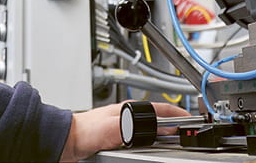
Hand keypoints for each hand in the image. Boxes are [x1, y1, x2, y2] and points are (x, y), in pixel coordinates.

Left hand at [59, 100, 190, 161]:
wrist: (66, 140)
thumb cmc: (84, 130)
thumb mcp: (114, 128)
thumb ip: (133, 126)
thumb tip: (150, 128)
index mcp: (128, 109)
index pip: (159, 109)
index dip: (176, 113)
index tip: (189, 119)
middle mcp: (126, 115)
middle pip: (156, 118)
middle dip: (171, 124)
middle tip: (183, 131)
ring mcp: (121, 126)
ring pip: (147, 129)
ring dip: (159, 133)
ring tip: (170, 139)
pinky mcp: (115, 137)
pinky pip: (137, 138)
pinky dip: (147, 141)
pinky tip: (147, 146)